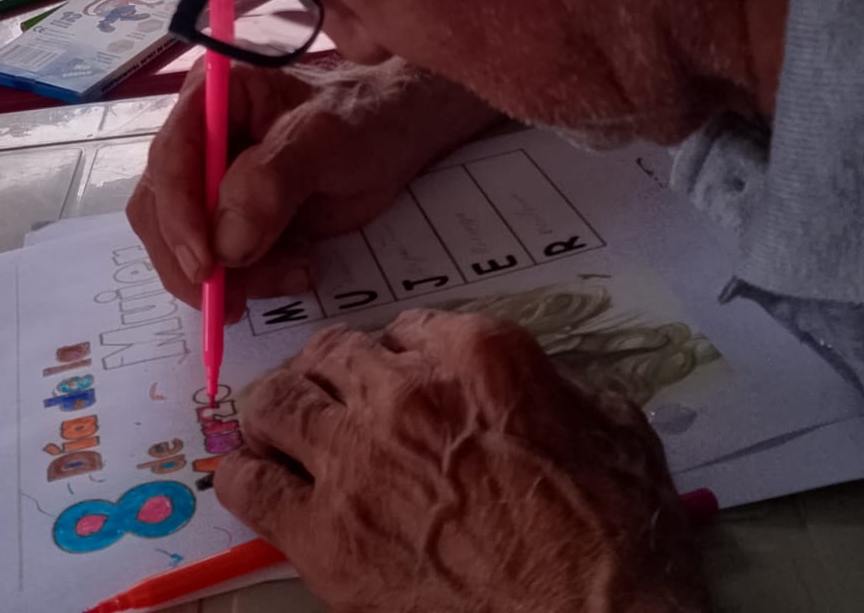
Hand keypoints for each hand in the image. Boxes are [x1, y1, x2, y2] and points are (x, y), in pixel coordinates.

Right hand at [128, 61, 495, 318]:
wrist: (398, 136)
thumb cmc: (366, 120)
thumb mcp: (327, 140)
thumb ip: (272, 182)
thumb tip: (224, 244)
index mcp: (211, 96)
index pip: (169, 159)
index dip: (178, 216)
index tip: (206, 266)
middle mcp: (197, 135)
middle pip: (160, 208)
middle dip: (197, 259)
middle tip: (236, 299)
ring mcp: (210, 179)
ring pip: (184, 244)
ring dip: (230, 276)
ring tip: (295, 273)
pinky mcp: (228, 217)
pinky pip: (215, 261)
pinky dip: (247, 280)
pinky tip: (295, 270)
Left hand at [218, 310, 707, 612]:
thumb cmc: (619, 535)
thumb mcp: (616, 429)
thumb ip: (560, 390)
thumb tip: (544, 391)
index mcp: (478, 356)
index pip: (408, 327)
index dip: (400, 352)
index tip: (398, 375)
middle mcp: (403, 394)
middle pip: (331, 353)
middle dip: (328, 368)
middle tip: (330, 393)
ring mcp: (355, 463)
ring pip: (276, 402)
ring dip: (276, 408)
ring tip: (279, 425)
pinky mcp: (324, 537)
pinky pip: (251, 485)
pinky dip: (244, 473)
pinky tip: (252, 475)